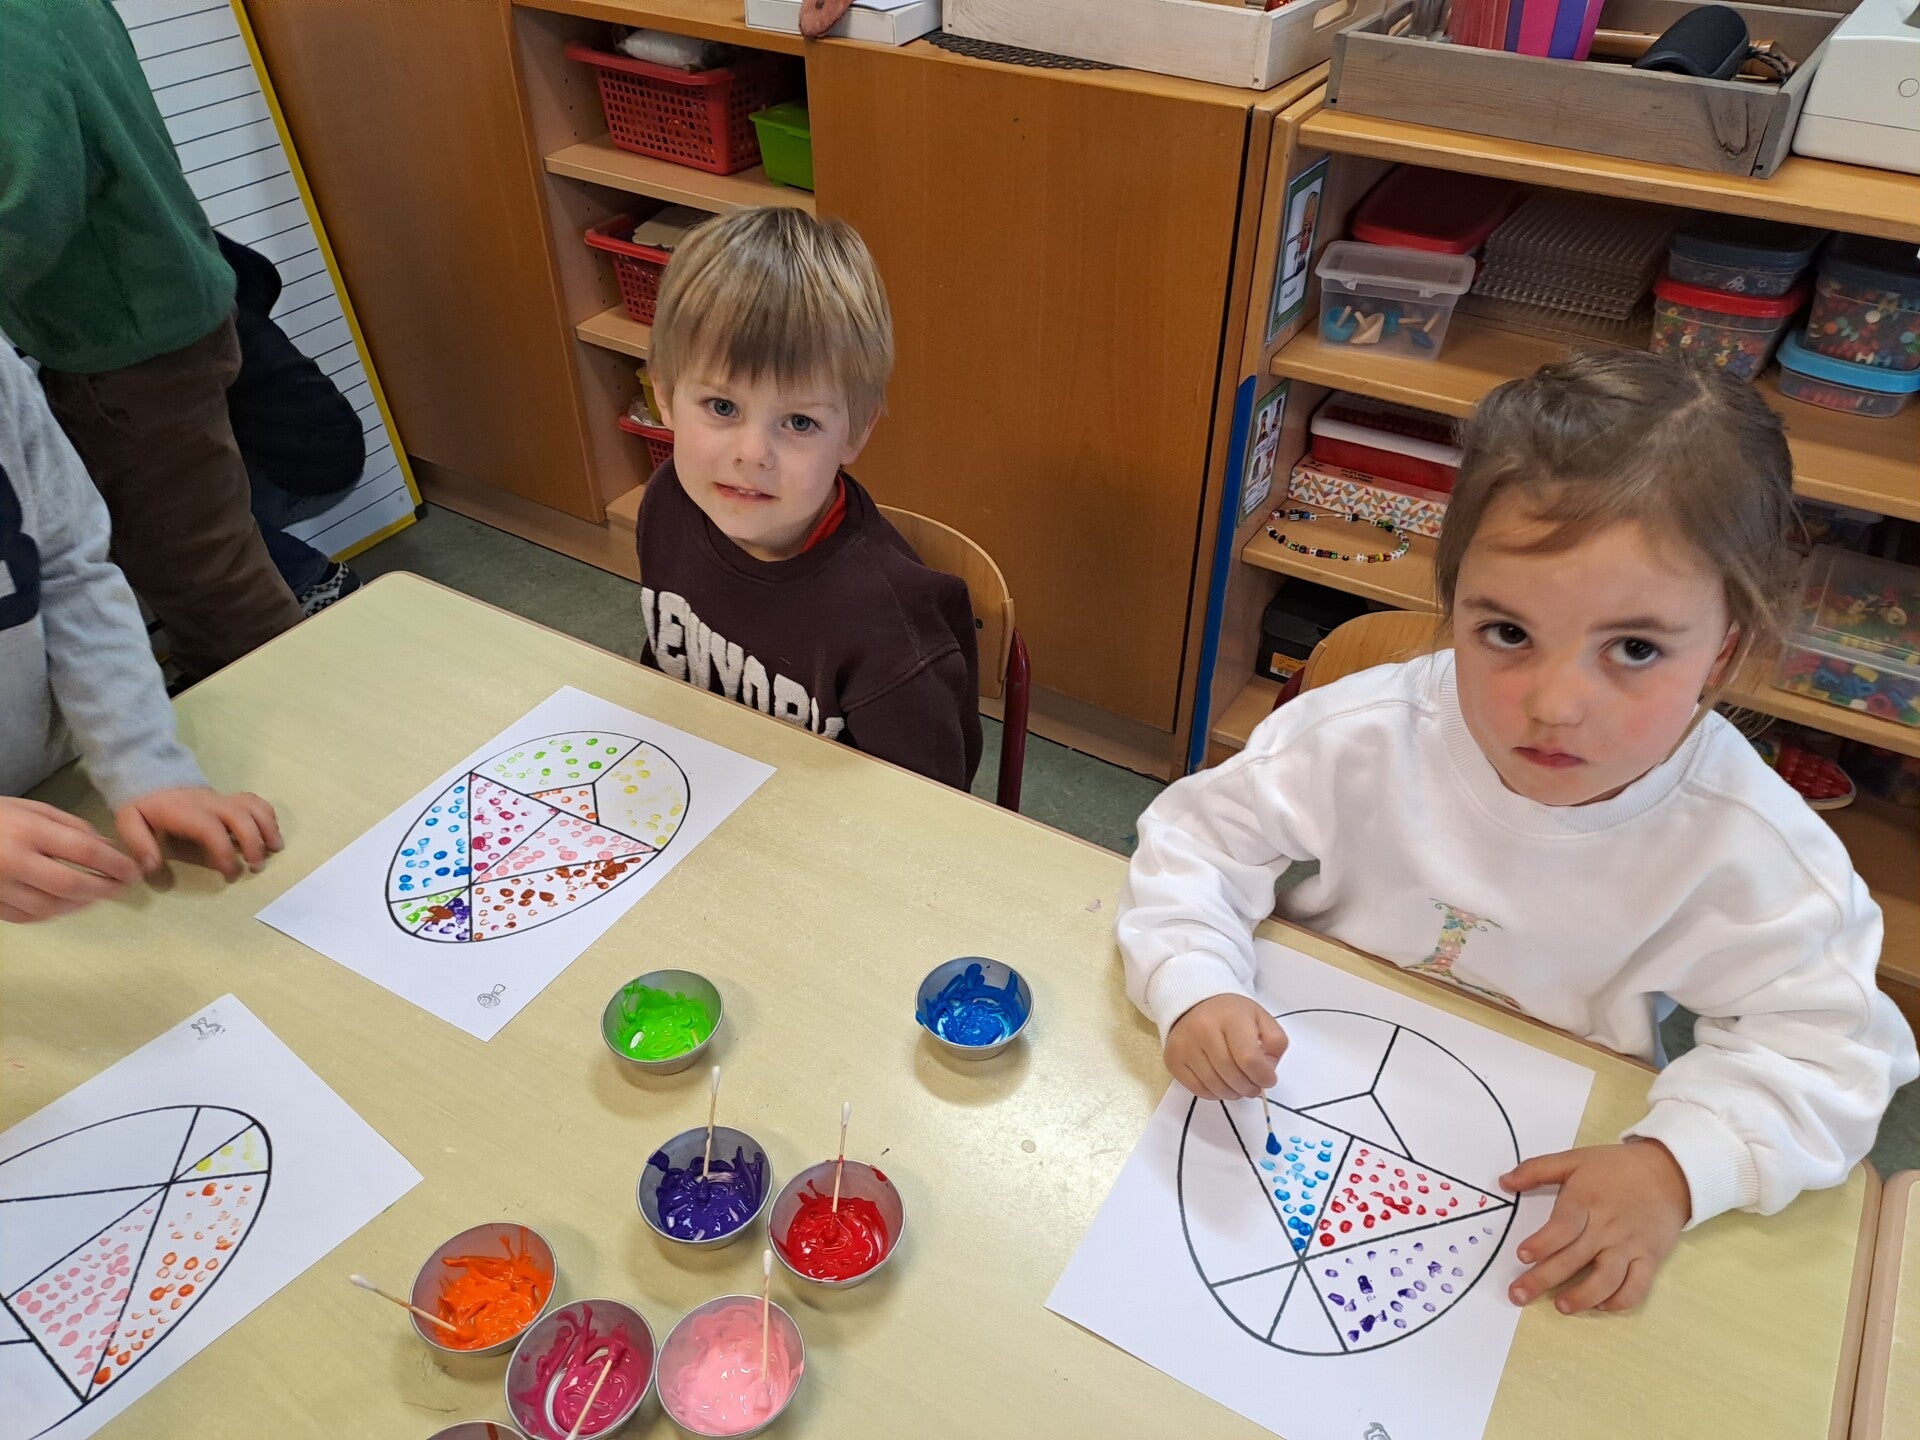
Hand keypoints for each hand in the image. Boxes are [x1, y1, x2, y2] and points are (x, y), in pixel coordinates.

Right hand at [0, 796, 141, 922]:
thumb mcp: (33, 809)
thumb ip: (73, 827)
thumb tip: (110, 849)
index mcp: (28, 830)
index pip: (84, 852)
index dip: (116, 864)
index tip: (133, 871)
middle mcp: (13, 861)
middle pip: (70, 886)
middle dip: (103, 889)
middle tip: (121, 888)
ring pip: (50, 908)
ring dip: (80, 905)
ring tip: (97, 896)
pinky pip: (27, 917)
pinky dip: (52, 913)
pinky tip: (66, 905)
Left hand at [115, 787, 282, 880]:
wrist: (152, 775)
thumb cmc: (144, 806)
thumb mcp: (129, 823)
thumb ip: (140, 845)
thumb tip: (152, 867)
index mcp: (186, 812)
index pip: (212, 830)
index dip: (225, 853)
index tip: (230, 873)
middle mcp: (210, 803)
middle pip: (242, 817)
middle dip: (255, 842)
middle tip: (257, 866)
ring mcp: (223, 798)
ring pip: (254, 807)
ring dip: (269, 827)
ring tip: (275, 849)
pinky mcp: (230, 798)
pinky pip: (256, 802)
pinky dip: (268, 817)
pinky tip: (270, 833)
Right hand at [1164, 994, 1288, 1099]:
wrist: (1193, 1003)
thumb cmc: (1231, 1014)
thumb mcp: (1261, 1018)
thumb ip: (1275, 1043)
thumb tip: (1267, 1071)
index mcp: (1230, 1017)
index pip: (1249, 1059)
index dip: (1263, 1076)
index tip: (1268, 1080)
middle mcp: (1203, 1029)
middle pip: (1232, 1075)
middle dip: (1249, 1088)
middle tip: (1254, 1087)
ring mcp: (1185, 1046)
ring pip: (1215, 1086)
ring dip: (1233, 1093)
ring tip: (1239, 1086)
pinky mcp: (1173, 1060)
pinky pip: (1198, 1090)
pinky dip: (1214, 1093)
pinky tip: (1221, 1083)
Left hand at [1499, 1139, 1689, 1313]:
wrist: (1669, 1173)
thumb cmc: (1615, 1168)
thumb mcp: (1574, 1159)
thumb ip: (1536, 1169)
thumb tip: (1503, 1182)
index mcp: (1586, 1200)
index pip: (1563, 1226)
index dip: (1543, 1243)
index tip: (1522, 1256)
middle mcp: (1607, 1227)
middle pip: (1574, 1258)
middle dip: (1544, 1279)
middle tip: (1518, 1295)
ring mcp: (1630, 1246)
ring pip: (1606, 1279)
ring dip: (1583, 1297)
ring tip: (1561, 1306)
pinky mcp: (1649, 1259)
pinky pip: (1637, 1287)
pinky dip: (1620, 1301)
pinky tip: (1601, 1304)